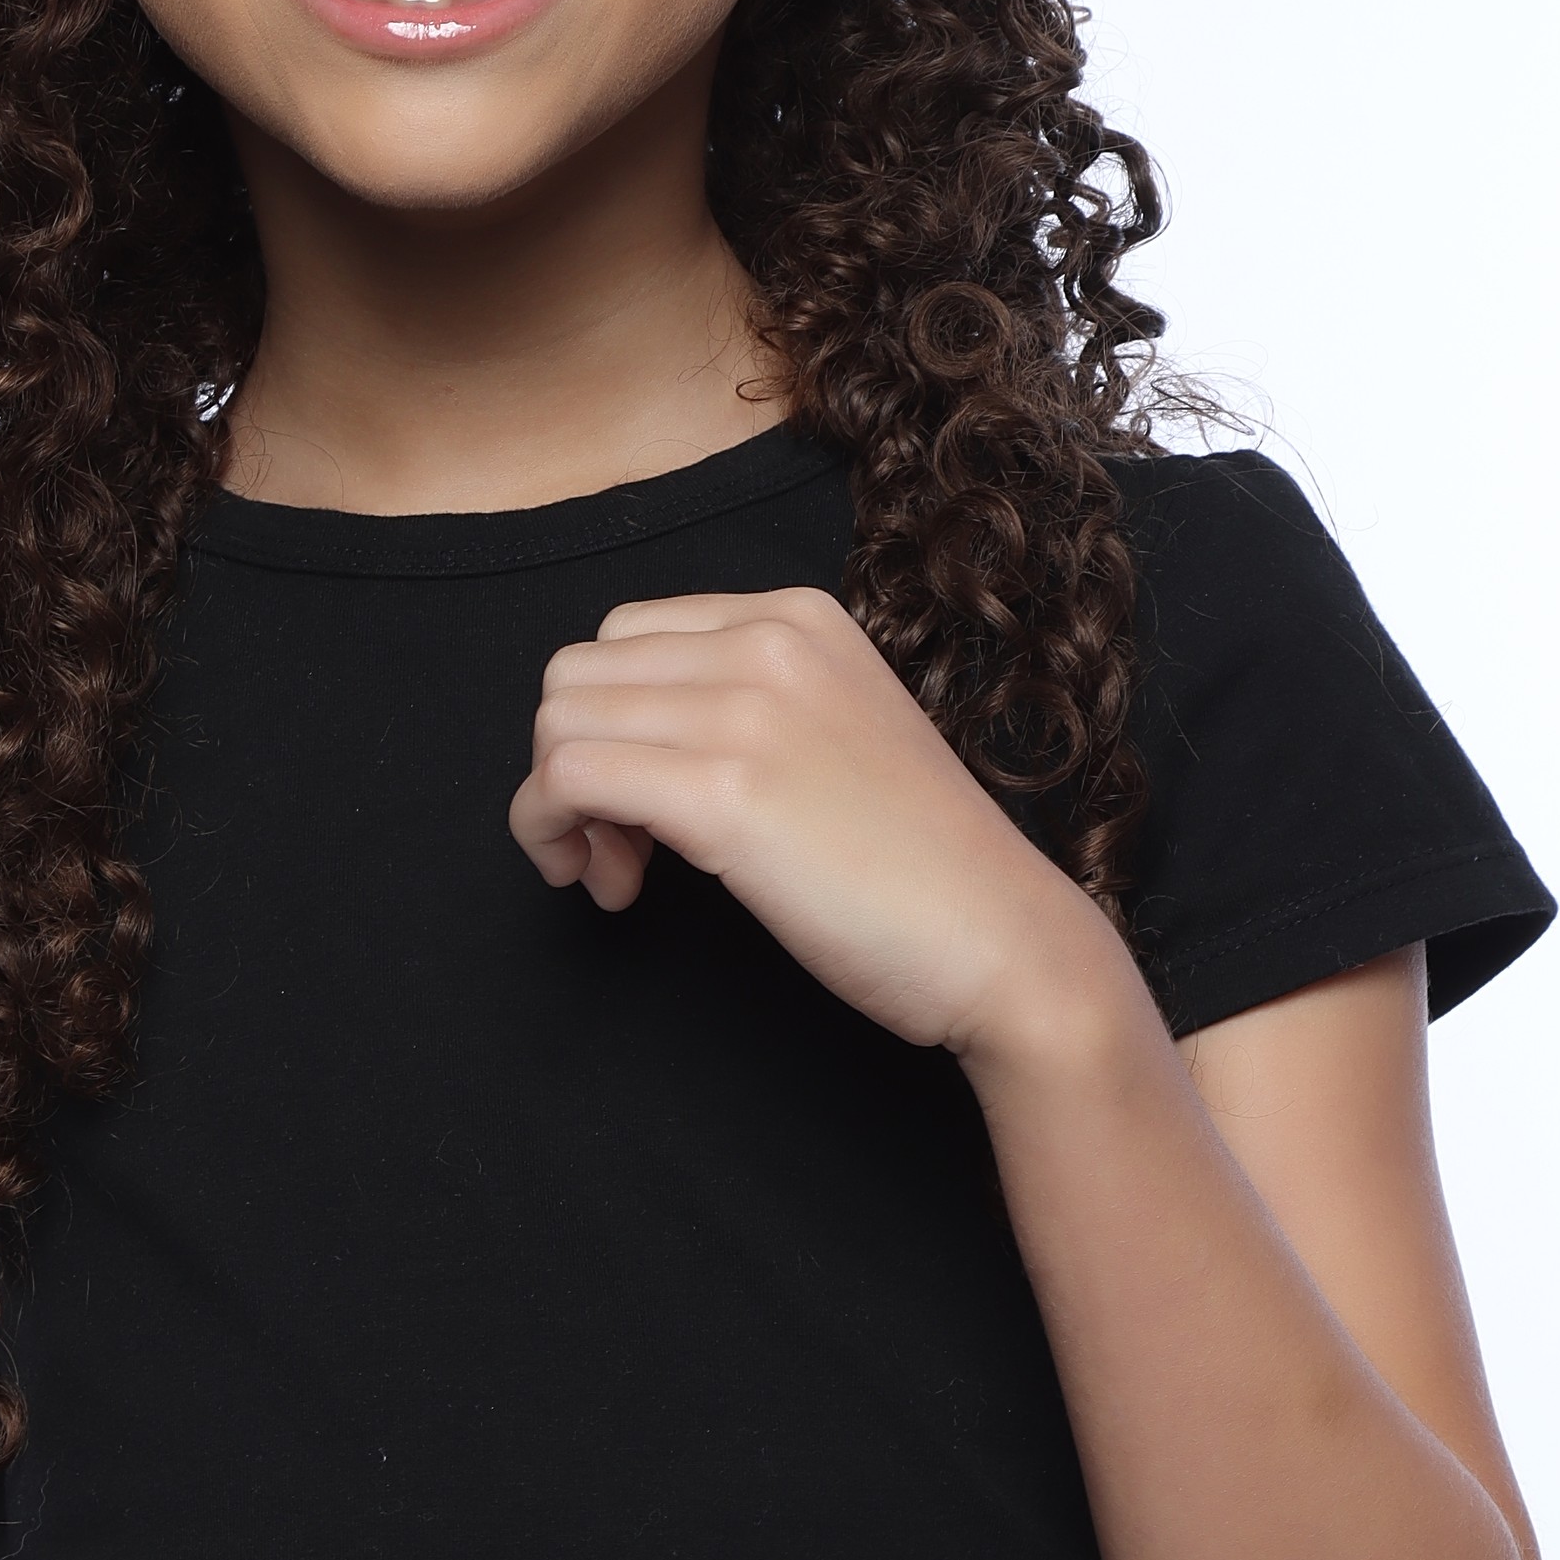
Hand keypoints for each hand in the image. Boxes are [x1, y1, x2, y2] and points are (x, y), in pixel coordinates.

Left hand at [508, 585, 1127, 1058]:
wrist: (1005, 941)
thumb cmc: (922, 868)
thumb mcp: (834, 735)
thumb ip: (745, 708)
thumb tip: (629, 741)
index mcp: (797, 618)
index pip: (624, 637)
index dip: (611, 724)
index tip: (644, 808)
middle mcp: (767, 641)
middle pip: (576, 676)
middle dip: (573, 764)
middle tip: (624, 849)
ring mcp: (745, 710)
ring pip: (556, 723)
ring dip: (559, 808)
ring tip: (622, 872)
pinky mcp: (722, 790)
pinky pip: (563, 778)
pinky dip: (554, 834)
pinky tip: (616, 888)